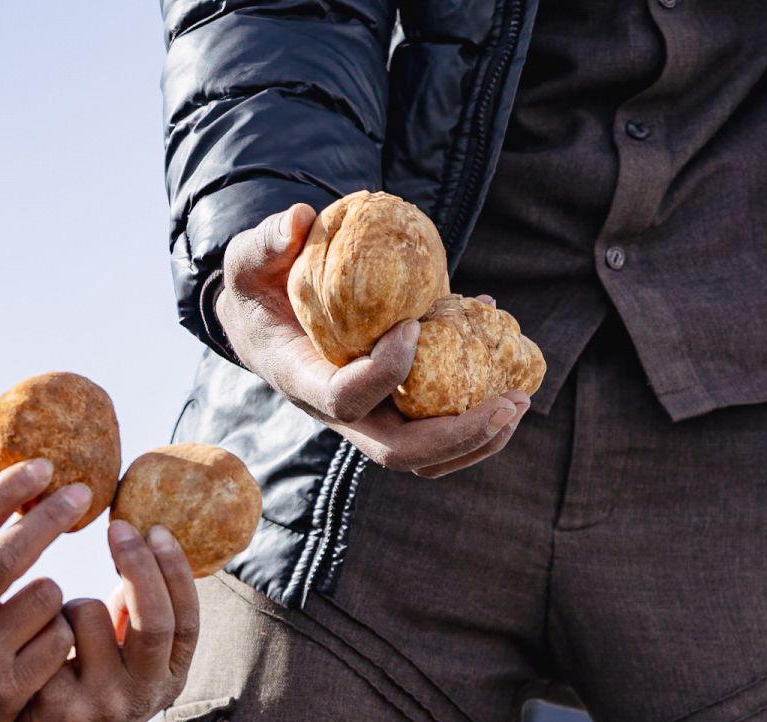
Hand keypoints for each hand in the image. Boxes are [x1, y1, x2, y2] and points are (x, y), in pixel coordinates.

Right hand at [0, 459, 84, 721]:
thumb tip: (15, 496)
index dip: (7, 490)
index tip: (43, 466)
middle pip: (9, 554)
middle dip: (49, 518)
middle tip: (82, 492)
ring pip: (46, 596)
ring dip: (54, 595)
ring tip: (33, 615)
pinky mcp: (8, 691)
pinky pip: (59, 640)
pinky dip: (60, 634)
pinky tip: (41, 650)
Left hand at [0, 518, 199, 721]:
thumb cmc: (85, 698)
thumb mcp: (126, 667)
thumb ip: (138, 620)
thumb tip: (145, 548)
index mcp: (168, 680)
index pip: (187, 619)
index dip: (175, 570)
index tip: (156, 528)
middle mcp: (143, 696)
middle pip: (154, 618)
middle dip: (137, 564)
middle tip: (118, 526)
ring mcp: (101, 705)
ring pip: (88, 613)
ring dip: (68, 603)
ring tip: (55, 632)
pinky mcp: (56, 707)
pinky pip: (47, 633)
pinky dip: (38, 625)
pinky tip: (27, 650)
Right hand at [214, 202, 529, 477]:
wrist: (264, 321)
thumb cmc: (258, 287)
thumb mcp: (247, 260)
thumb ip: (266, 242)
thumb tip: (300, 219)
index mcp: (302, 381)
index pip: (344, 399)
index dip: (384, 372)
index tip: (413, 327)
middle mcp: (338, 413)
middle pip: (398, 451)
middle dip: (458, 434)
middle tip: (509, 402)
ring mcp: (370, 416)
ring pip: (425, 457)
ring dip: (478, 440)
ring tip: (519, 400)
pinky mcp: (394, 407)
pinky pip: (438, 428)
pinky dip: (478, 412)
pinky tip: (506, 362)